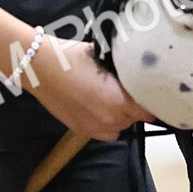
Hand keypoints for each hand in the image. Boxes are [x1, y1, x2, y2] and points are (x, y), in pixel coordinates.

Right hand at [24, 38, 155, 140]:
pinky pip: (105, 133)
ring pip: (120, 128)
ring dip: (121, 117)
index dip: (152, 102)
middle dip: (135, 107)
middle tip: (129, 90)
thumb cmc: (72, 57)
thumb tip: (135, 68)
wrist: (40, 68)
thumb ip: (122, 69)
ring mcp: (94, 127)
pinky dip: (107, 125)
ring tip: (114, 100)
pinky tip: (100, 110)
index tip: (152, 93)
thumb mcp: (103, 58)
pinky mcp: (80, 131)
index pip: (148, 111)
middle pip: (134, 120)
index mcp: (119, 100)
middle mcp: (109, 119)